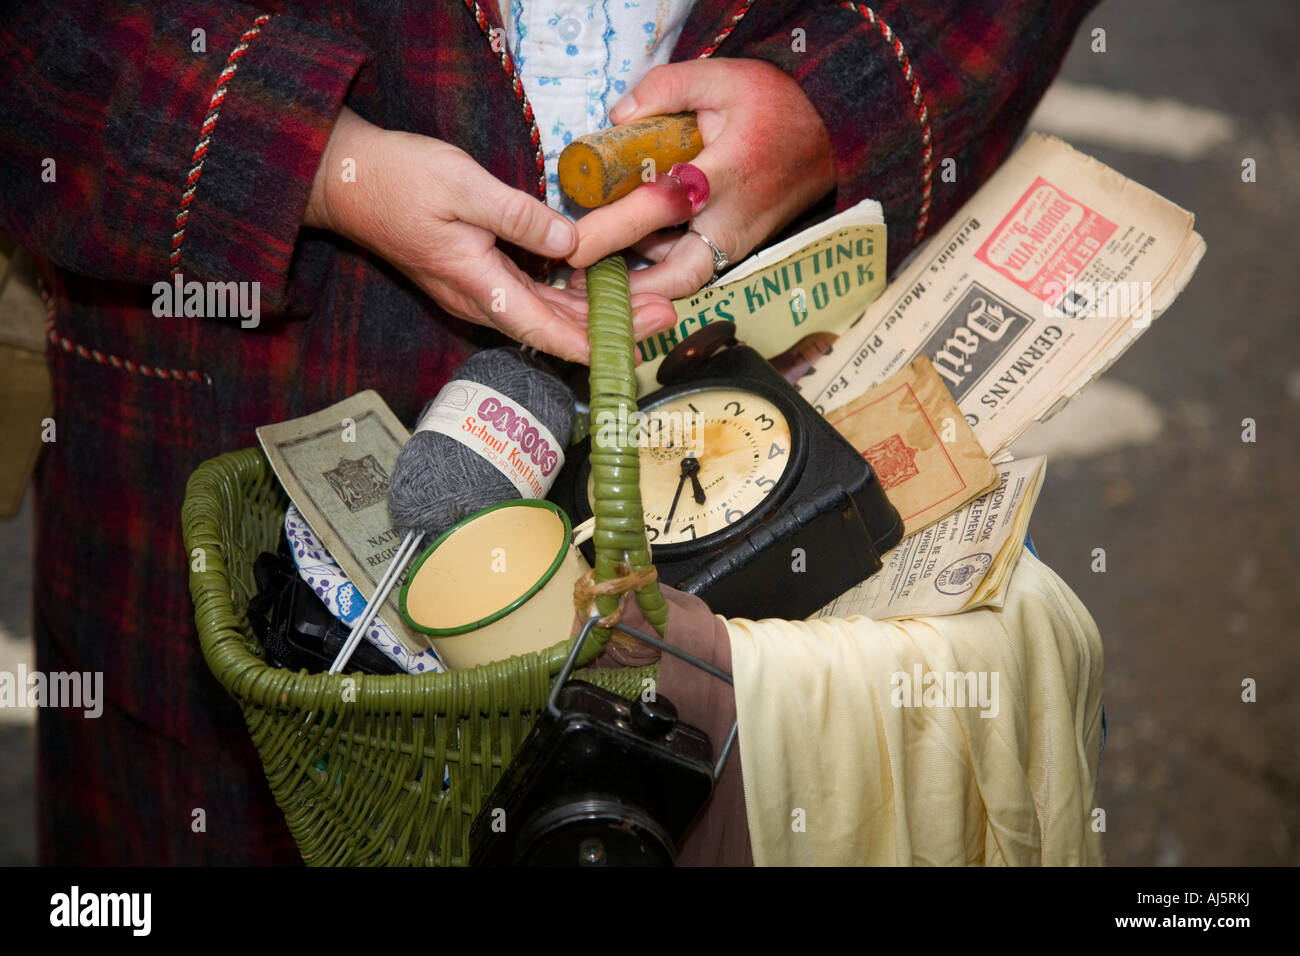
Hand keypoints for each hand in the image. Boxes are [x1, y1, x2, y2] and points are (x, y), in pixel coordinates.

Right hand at [304, 107, 677, 362]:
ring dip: (595, 311)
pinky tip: (598, 282)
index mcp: (480, 286)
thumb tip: (570, 245)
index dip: (597, 342)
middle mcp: (483, 299)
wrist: (347, 179)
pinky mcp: (480, 274)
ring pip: (548, 312)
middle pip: (557, 328)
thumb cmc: (400, 180)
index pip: (549, 331)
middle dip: (612, 326)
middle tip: (664, 314)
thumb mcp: (465, 187)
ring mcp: (480, 289)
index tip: (640, 341)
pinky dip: (569, 292)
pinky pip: (533, 293)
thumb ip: (521, 218)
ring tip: (644, 301)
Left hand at [567, 59, 837, 299]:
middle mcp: (730, 221)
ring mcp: (736, 242)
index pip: (659, 209)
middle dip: (626, 289)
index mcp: (722, 176)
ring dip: (637, 276)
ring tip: (589, 266)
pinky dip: (656, 263)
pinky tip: (625, 248)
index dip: (612, 231)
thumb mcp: (722, 77)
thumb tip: (617, 117)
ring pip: (680, 276)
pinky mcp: (735, 249)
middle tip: (575, 283)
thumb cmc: (775, 106)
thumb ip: (666, 88)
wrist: (829, 135)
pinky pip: (690, 266)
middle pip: (674, 275)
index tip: (571, 248)